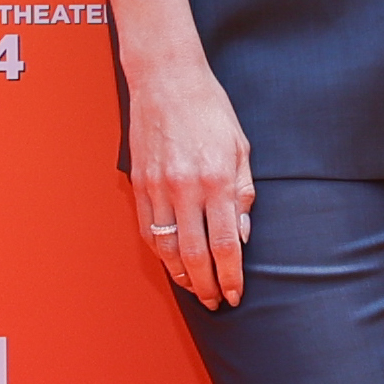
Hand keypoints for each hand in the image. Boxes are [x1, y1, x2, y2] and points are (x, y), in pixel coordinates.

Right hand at [126, 61, 255, 307]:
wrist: (167, 80)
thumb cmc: (210, 109)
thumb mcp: (240, 146)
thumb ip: (243, 192)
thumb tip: (242, 233)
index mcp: (217, 178)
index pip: (225, 243)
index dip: (231, 275)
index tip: (235, 295)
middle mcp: (186, 188)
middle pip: (195, 254)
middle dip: (206, 285)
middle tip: (215, 302)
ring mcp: (158, 187)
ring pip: (167, 248)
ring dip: (181, 275)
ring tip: (195, 288)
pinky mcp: (139, 184)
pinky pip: (148, 230)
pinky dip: (160, 253)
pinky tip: (171, 262)